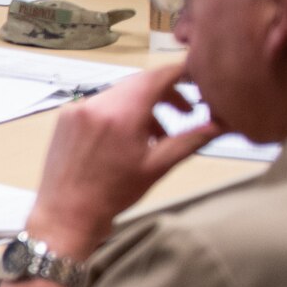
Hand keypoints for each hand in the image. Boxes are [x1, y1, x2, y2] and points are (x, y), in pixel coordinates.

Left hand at [25, 62, 221, 256]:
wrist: (66, 214)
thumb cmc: (111, 194)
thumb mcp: (159, 166)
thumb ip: (192, 139)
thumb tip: (222, 125)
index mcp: (121, 113)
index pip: (157, 76)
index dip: (181, 73)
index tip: (197, 78)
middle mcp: (96, 104)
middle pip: (139, 83)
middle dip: (165, 94)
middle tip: (185, 112)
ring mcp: (77, 109)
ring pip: (120, 94)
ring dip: (143, 107)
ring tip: (156, 136)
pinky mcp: (65, 117)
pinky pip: (100, 104)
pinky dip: (119, 113)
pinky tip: (127, 138)